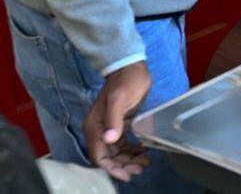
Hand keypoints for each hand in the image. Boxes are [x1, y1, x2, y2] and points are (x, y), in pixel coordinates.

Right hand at [83, 61, 151, 182]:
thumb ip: (114, 119)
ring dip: (129, 160)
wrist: (131, 66)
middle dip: (123, 166)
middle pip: (108, 157)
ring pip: (116, 152)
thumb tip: (110, 139)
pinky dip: (131, 150)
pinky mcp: (120, 124)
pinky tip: (143, 151)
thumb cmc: (125, 81)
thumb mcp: (120, 98)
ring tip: (145, 162)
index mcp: (95, 126)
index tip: (127, 175)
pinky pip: (123, 144)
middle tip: (141, 169)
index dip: (111, 168)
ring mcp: (109, 127)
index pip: (99, 155)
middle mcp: (99, 130)